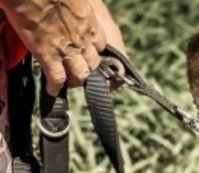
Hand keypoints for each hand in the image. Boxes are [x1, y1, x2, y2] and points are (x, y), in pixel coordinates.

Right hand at [1, 0, 124, 94]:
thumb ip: (72, 6)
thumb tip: (65, 10)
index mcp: (88, 20)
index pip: (100, 44)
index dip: (95, 51)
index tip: (89, 53)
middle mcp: (82, 37)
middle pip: (93, 63)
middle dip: (88, 69)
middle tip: (78, 71)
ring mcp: (67, 49)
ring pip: (80, 75)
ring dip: (74, 80)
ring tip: (67, 82)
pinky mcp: (48, 55)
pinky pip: (57, 78)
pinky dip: (55, 86)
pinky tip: (52, 89)